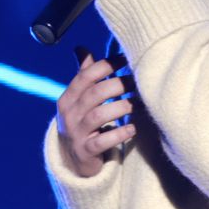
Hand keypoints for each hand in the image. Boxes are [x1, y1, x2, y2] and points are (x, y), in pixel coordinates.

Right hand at [56, 46, 136, 177]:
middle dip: (119, 85)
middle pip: (95, 93)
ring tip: (139, 104)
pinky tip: (133, 128)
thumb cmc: (81, 122)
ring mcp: (76, 133)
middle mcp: (69, 114)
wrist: (72, 160)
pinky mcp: (85, 151)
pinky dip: (119, 134)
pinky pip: (102, 141)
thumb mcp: (78, 100)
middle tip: (139, 82)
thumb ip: (83, 75)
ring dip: (122, 107)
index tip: (126, 59)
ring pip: (99, 115)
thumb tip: (81, 48)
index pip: (86, 76)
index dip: (106, 65)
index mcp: (68, 98)